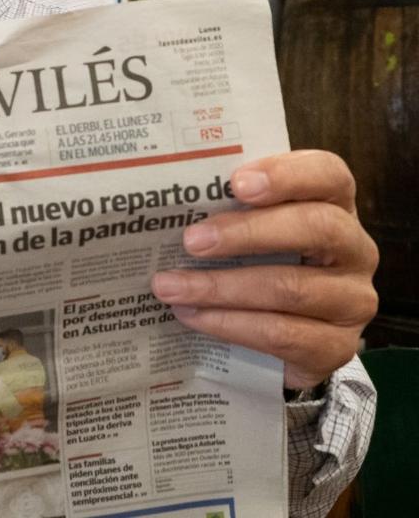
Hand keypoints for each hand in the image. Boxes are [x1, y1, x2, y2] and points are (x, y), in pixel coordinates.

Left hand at [150, 150, 377, 388]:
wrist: (282, 334)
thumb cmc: (259, 261)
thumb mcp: (249, 227)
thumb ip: (228, 207)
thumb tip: (168, 198)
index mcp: (334, 205)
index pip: (328, 175)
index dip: (287, 175)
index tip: (236, 183)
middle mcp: (355, 250)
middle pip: (317, 228)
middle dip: (247, 233)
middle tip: (191, 241)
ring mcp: (352, 301)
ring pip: (291, 288)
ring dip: (221, 287)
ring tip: (170, 286)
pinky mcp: (337, 347)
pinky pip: (282, 334)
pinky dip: (230, 324)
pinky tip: (192, 316)